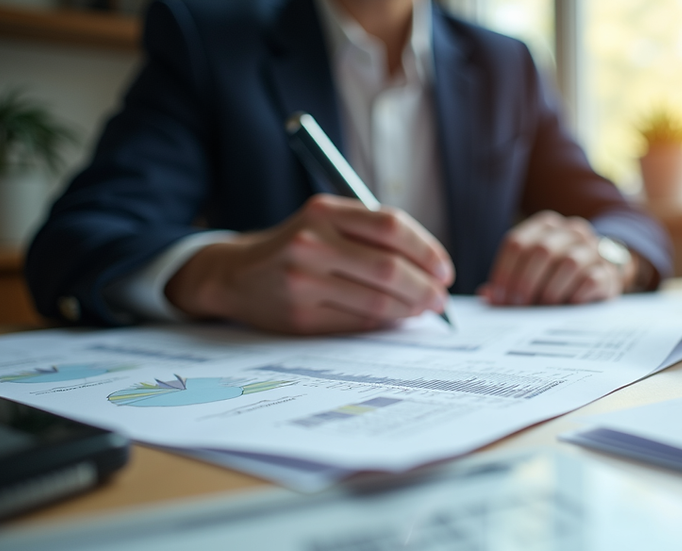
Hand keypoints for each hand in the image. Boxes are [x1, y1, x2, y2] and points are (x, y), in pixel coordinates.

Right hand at [165, 194, 453, 333]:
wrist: (237, 273)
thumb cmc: (297, 246)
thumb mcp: (326, 222)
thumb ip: (372, 234)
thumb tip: (431, 271)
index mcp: (324, 211)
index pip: (391, 226)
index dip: (427, 250)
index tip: (444, 270)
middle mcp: (311, 242)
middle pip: (389, 269)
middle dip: (425, 287)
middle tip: (440, 298)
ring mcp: (303, 281)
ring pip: (377, 301)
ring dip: (410, 310)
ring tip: (423, 309)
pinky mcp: (300, 315)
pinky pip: (357, 321)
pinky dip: (384, 322)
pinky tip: (394, 318)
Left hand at [479, 211, 633, 305]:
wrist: (603, 272)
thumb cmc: (558, 274)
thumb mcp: (533, 272)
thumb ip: (510, 281)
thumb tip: (486, 296)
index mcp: (545, 225)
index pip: (516, 243)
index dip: (504, 272)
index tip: (499, 299)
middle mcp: (571, 230)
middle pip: (541, 251)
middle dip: (525, 282)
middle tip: (517, 306)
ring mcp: (593, 247)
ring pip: (568, 263)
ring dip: (550, 290)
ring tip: (541, 307)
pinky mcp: (609, 269)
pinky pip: (591, 279)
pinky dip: (575, 295)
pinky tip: (566, 306)